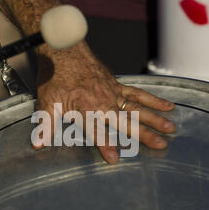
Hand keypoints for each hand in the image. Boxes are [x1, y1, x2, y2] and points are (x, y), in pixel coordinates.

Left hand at [33, 42, 175, 163]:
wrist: (64, 50)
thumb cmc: (55, 77)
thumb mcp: (46, 102)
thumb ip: (45, 125)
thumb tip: (37, 144)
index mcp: (85, 109)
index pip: (97, 131)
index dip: (106, 145)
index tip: (115, 159)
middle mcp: (103, 102)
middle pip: (127, 121)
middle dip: (145, 135)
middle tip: (161, 145)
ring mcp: (113, 93)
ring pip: (138, 107)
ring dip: (155, 118)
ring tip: (171, 128)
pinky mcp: (118, 85)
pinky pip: (139, 93)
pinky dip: (153, 99)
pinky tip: (167, 105)